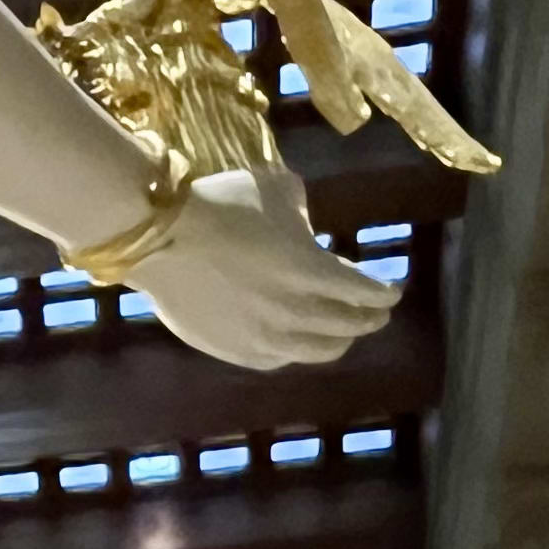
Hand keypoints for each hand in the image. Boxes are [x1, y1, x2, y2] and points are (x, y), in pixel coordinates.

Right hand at [130, 161, 398, 371]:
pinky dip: (297, 351)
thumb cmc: (216, 205)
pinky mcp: (235, 350)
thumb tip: (302, 218)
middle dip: (368, 319)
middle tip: (376, 315)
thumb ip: (299, 206)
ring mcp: (265, 336)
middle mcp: (297, 311)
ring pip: (318, 350)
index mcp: (312, 269)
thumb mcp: (271, 188)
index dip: (383, 292)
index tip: (392, 291)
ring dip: (338, 341)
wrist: (156, 239)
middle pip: (348, 325)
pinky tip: (296, 345)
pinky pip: (279, 359)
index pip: (364, 290)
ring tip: (342, 336)